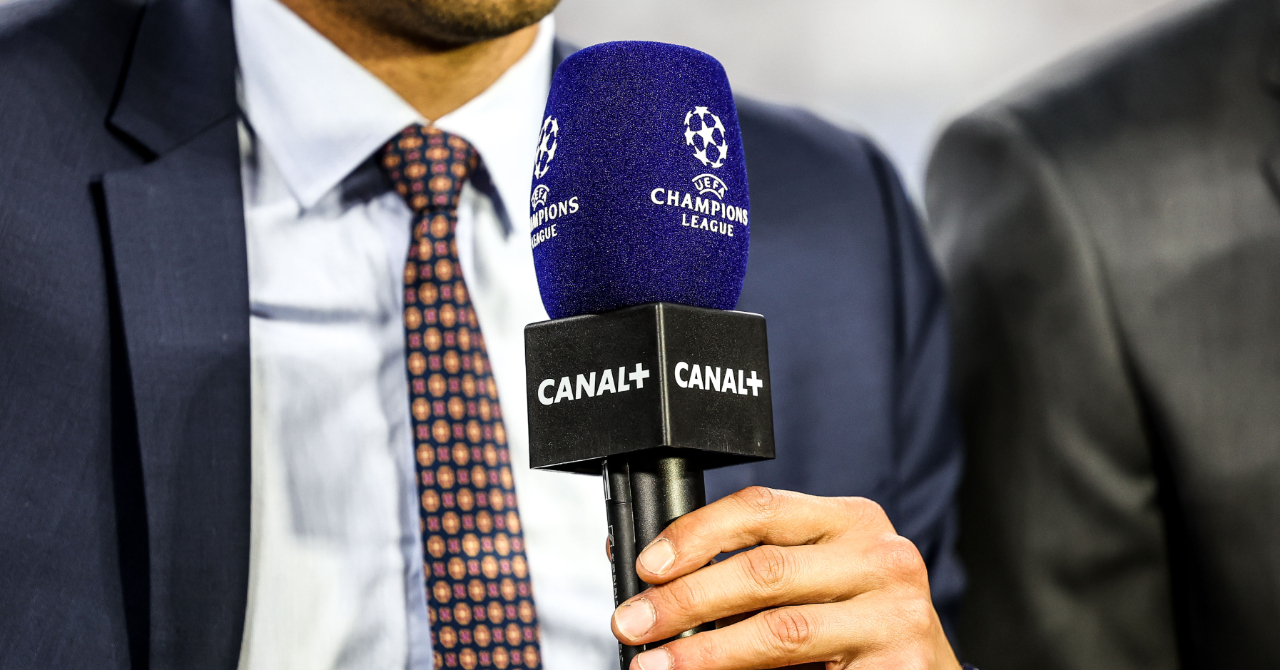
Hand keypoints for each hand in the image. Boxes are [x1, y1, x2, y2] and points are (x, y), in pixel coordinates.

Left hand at [609, 487, 960, 669]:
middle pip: (764, 570)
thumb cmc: (853, 623)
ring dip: (707, 652)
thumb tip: (653, 582)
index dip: (696, 534)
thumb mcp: (810, 579)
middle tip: (634, 623)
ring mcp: (896, 615)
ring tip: (657, 664)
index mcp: (852, 520)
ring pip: (781, 630)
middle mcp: (882, 558)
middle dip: (686, 600)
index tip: (646, 566)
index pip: (761, 508)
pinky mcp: (901, 668)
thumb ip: (750, 571)